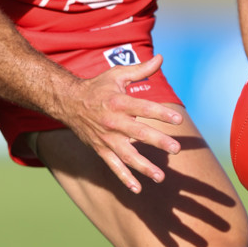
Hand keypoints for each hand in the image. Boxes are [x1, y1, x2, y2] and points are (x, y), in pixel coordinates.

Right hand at [63, 54, 182, 193]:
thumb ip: (141, 70)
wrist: (69, 102)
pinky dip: (124, 178)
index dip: (161, 113)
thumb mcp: (118, 74)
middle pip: (138, 132)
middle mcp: (113, 121)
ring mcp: (106, 138)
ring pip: (127, 155)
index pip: (143, 107)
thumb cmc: (98, 87)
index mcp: (119, 102)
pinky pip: (113, 166)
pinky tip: (138, 188)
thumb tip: (161, 58)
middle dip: (157, 141)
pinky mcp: (100, 149)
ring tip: (160, 177)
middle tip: (175, 149)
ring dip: (143, 166)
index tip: (178, 120)